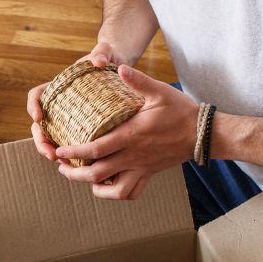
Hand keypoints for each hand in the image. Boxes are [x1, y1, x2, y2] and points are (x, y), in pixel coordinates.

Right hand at [27, 43, 134, 160]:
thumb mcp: (106, 52)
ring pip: (51, 137)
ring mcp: (68, 118)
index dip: (32, 107)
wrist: (121, 69)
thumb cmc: (109, 59)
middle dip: (40, 140)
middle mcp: (59, 105)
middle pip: (39, 124)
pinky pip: (69, 143)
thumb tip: (98, 61)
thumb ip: (101, 52)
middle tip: (50, 152)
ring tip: (60, 162)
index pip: (36, 96)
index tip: (38, 117)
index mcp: (58, 87)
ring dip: (50, 151)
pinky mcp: (80, 128)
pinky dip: (70, 155)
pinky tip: (78, 164)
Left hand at [51, 63, 198, 200]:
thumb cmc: (181, 111)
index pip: (96, 149)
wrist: (203, 134)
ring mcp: (141, 168)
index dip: (74, 152)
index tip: (59, 150)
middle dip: (74, 173)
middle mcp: (133, 156)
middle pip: (97, 174)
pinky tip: (106, 185)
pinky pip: (130, 192)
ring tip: (82, 178)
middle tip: (61, 166)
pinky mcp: (149, 174)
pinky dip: (115, 193)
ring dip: (94, 187)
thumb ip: (138, 80)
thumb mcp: (160, 92)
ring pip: (113, 190)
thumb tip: (120, 68)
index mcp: (131, 136)